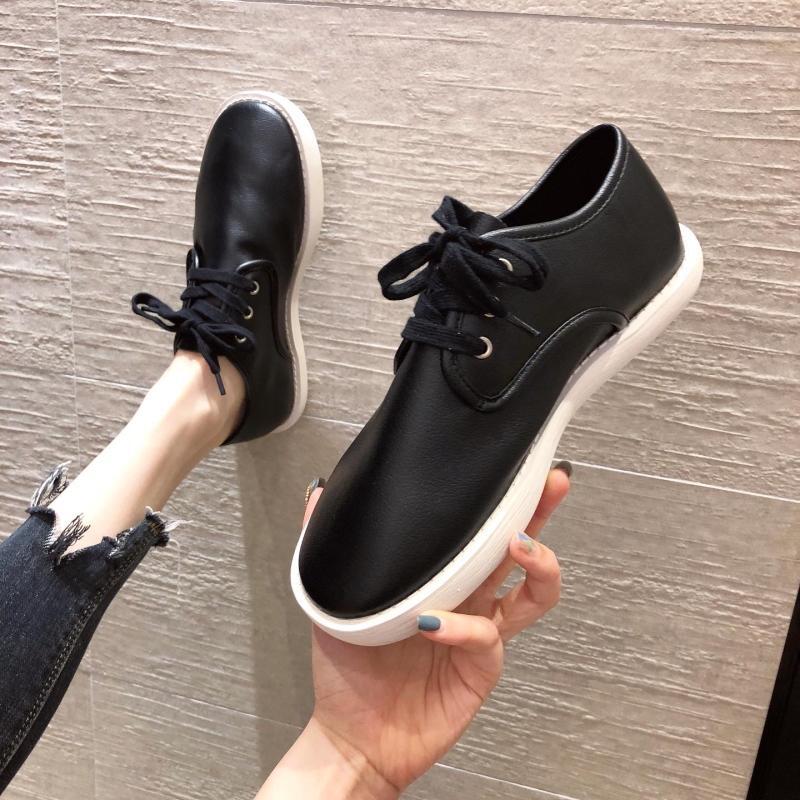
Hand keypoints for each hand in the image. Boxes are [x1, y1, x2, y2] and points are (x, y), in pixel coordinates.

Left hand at [259, 466, 568, 799]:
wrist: (351, 735)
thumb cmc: (348, 665)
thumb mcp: (331, 594)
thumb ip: (328, 543)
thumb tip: (321, 488)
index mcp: (442, 575)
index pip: (478, 527)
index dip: (501, 497)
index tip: (512, 462)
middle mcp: (470, 598)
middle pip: (520, 547)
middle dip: (540, 511)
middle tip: (550, 481)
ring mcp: (479, 633)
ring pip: (533, 594)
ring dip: (537, 565)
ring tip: (519, 545)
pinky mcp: (480, 670)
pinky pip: (486, 639)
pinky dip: (462, 627)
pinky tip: (432, 623)